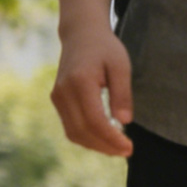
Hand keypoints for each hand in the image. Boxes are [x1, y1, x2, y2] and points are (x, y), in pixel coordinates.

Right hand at [50, 20, 133, 156]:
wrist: (81, 35)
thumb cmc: (105, 49)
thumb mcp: (121, 66)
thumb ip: (122, 94)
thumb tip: (124, 122)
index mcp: (80, 82)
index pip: (94, 120)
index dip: (111, 139)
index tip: (129, 147)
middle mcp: (63, 91)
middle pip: (82, 131)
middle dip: (105, 146)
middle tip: (127, 151)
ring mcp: (57, 97)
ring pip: (74, 133)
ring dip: (96, 146)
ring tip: (118, 148)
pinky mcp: (57, 100)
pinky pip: (70, 127)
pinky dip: (87, 138)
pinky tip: (105, 139)